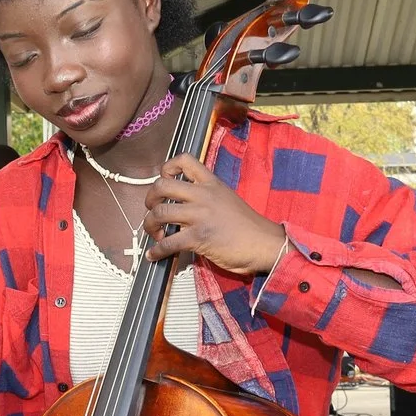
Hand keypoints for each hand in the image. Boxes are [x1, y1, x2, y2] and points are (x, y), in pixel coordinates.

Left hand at [141, 155, 287, 275]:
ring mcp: (200, 216)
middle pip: (162, 185)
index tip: (163, 181)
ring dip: (150, 226)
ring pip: (159, 213)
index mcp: (211, 183)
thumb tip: (184, 208)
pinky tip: (154, 255)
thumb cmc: (249, 227)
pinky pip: (168, 242)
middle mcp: (203, 195)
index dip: (166, 168)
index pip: (184, 160)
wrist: (265, 243)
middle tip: (152, 210)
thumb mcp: (227, 200)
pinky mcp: (199, 237)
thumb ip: (206, 198)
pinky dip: (156, 250)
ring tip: (155, 234)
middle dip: (149, 199)